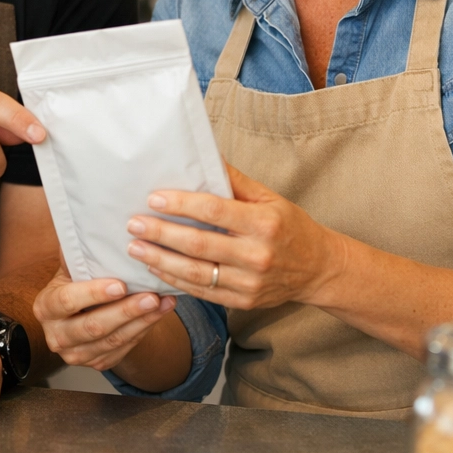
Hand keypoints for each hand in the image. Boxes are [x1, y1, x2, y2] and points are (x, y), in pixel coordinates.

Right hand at [32, 261, 175, 372]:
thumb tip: (89, 216)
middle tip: (151, 296)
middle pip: (93, 327)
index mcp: (45, 306)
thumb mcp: (73, 265)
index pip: (66, 301)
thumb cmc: (79, 279)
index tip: (120, 284)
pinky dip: (145, 330)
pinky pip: (124, 349)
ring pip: (113, 341)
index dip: (93, 294)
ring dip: (142, 321)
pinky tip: (160, 313)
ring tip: (163, 302)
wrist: (85, 308)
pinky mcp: (98, 363)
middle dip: (125, 311)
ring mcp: (76, 354)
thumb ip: (78, 248)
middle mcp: (56, 334)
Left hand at [126, 164, 338, 309]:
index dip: (181, 204)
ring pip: (196, 273)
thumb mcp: (269, 197)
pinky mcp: (243, 301)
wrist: (318, 269)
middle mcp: (257, 254)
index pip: (215, 210)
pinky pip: (201, 292)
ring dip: (160, 260)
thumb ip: (235, 180)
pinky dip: (174, 280)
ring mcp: (249, 282)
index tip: (153, 198)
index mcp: (264, 223)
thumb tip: (206, 151)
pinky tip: (155, 267)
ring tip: (135, 247)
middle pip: (199, 244)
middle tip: (134, 223)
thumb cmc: (289, 226)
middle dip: (162, 233)